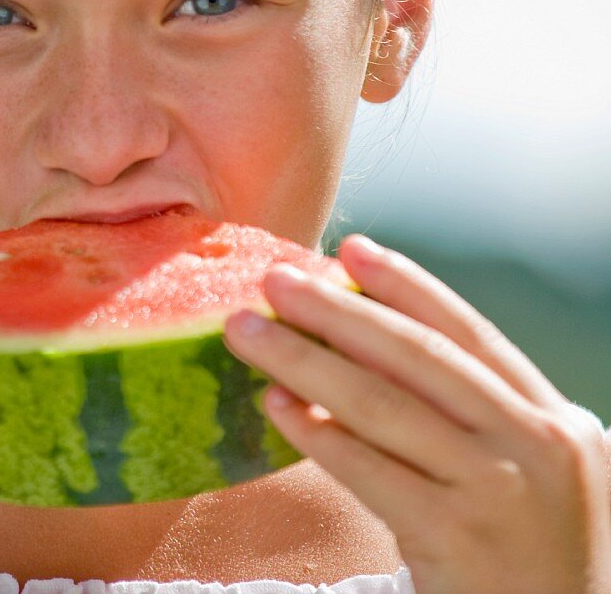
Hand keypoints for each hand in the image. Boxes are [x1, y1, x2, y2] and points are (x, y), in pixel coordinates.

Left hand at [223, 235, 610, 593]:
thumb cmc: (523, 554)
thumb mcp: (518, 469)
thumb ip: (461, 409)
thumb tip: (354, 334)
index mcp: (555, 418)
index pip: (468, 334)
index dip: (405, 285)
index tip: (349, 248)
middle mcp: (538, 446)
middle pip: (416, 357)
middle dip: (336, 310)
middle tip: (274, 280)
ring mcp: (499, 493)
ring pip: (381, 405)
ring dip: (303, 360)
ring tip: (246, 331)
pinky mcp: (456, 539)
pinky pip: (369, 471)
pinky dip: (316, 433)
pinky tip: (274, 406)